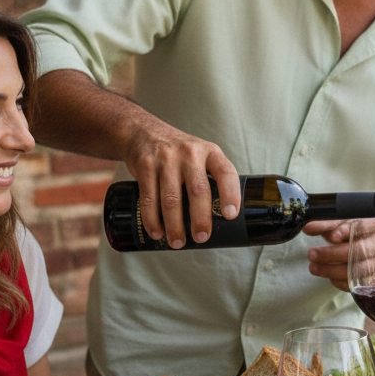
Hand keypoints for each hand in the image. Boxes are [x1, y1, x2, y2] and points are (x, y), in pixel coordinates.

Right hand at [123, 120, 238, 248]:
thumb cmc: (180, 154)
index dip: (231, 195)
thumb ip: (211, 179)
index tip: (230, 216)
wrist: (144, 132)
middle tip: (202, 237)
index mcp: (210, 153)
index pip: (226, 173)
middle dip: (200, 219)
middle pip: (198, 191)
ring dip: (174, 225)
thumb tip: (221, 220)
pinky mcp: (145, 166)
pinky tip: (157, 232)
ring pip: (172, 199)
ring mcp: (166, 159)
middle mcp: (190, 153)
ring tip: (178, 242)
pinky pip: (149, 198)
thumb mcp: (201, 156)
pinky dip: (152, 219)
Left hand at [304, 219, 351, 291]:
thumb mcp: (343, 225)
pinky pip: (356, 284)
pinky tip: (329, 276)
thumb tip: (307, 227)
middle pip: (358, 250)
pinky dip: (340, 282)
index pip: (363, 227)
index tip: (332, 236)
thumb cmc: (357, 235)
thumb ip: (326, 225)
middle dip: (332, 254)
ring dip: (331, 270)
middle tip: (311, 254)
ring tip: (313, 267)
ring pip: (356, 270)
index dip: (347, 231)